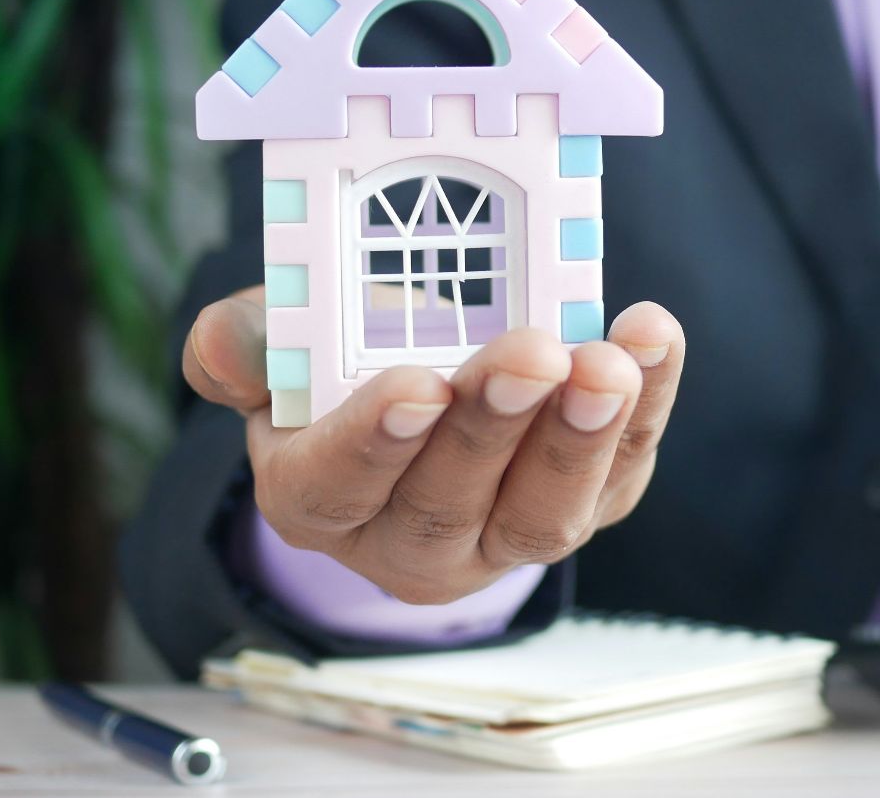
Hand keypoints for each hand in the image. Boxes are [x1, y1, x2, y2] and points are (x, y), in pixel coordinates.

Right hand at [183, 287, 684, 603]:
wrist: (422, 388)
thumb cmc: (340, 365)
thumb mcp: (278, 348)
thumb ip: (245, 344)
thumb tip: (227, 340)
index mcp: (317, 499)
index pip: (338, 486)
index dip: (377, 440)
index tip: (418, 385)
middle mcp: (409, 540)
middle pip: (449, 503)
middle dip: (494, 428)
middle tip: (532, 355)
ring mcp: (504, 536)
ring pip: (542, 513)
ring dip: (581, 437)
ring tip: (607, 364)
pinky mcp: (585, 506)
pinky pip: (620, 471)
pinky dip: (646, 407)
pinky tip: (652, 339)